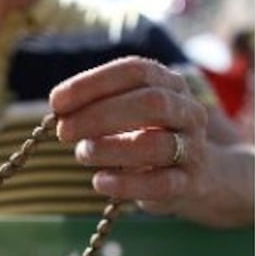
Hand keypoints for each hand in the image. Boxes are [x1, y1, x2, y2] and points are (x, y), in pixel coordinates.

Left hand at [49, 56, 208, 218]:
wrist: (198, 174)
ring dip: (111, 149)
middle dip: (100, 115)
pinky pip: (161, 184)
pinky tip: (100, 182)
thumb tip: (59, 110)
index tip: (56, 101)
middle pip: (152, 103)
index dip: (93, 83)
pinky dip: (126, 184)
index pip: (135, 71)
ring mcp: (193, 148)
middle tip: (63, 131)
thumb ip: (99, 105)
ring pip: (156, 145)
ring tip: (82, 154)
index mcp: (171, 84)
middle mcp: (188, 112)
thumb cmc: (149, 136)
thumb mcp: (129, 111)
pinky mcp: (190, 183)